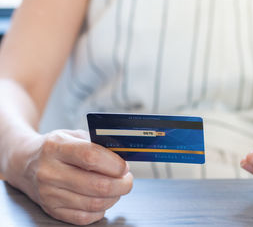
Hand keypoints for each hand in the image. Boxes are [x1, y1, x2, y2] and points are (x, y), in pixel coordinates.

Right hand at [6, 129, 132, 224]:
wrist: (25, 162)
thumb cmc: (55, 147)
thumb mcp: (73, 135)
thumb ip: (98, 143)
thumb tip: (124, 155)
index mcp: (56, 147)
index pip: (91, 157)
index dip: (114, 164)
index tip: (125, 166)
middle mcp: (49, 171)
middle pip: (96, 185)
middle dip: (121, 184)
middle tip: (127, 180)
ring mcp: (48, 193)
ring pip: (93, 203)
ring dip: (114, 197)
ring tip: (117, 188)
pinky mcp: (51, 210)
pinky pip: (84, 217)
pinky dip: (100, 210)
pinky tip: (103, 200)